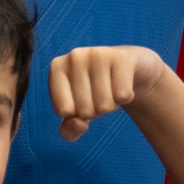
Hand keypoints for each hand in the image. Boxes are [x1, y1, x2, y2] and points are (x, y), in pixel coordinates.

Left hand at [47, 45, 171, 141]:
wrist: (127, 67)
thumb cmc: (94, 91)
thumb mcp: (77, 113)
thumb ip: (69, 130)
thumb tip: (78, 124)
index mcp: (56, 67)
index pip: (64, 111)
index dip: (76, 114)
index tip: (81, 99)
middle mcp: (74, 56)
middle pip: (85, 111)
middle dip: (95, 111)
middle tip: (99, 93)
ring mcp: (98, 53)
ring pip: (105, 106)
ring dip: (111, 105)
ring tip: (110, 88)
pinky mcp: (122, 57)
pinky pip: (123, 96)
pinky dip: (126, 98)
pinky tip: (123, 83)